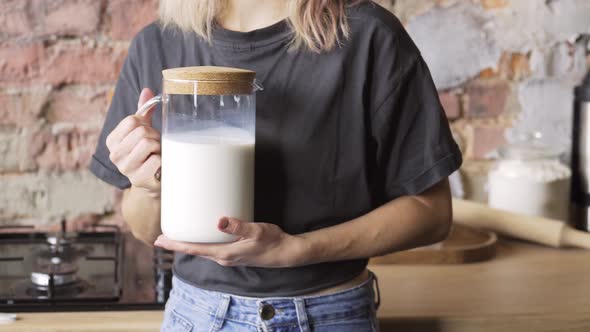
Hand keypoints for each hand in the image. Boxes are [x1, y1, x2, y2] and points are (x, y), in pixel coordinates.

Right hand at [106, 88, 160, 196]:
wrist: (151, 181)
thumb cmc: (147, 153)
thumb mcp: (143, 130)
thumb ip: (143, 111)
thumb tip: (147, 90)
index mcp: (111, 140)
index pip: (132, 120)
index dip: (146, 125)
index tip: (146, 134)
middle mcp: (114, 154)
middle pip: (142, 132)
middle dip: (154, 136)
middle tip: (155, 146)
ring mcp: (125, 168)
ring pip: (149, 144)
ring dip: (159, 148)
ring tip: (156, 155)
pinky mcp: (138, 179)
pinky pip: (156, 159)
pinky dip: (162, 161)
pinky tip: (158, 167)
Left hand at [154, 218, 306, 267]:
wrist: (285, 252)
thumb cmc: (272, 241)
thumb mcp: (256, 231)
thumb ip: (238, 226)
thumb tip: (220, 221)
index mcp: (225, 254)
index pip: (194, 249)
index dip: (175, 244)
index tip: (159, 240)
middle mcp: (223, 258)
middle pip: (194, 251)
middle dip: (177, 244)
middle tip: (161, 237)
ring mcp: (228, 257)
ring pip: (202, 250)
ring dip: (188, 244)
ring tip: (176, 236)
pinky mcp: (234, 253)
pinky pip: (212, 249)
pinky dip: (201, 243)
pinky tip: (202, 236)